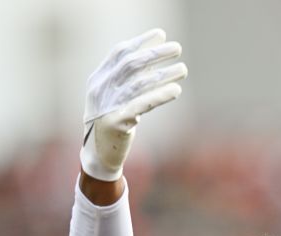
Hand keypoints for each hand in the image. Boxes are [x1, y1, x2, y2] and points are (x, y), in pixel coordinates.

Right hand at [80, 29, 187, 181]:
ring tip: (183, 70)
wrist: (98, 156)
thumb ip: (128, 80)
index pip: (119, 53)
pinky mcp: (117, 122)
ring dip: (164, 74)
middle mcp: (100, 90)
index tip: (161, 35)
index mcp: (98, 79)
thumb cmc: (111, 123)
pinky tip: (175, 91)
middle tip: (177, 48)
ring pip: (140, 84)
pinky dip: (160, 96)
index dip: (141, 42)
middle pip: (132, 65)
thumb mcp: (114, 97)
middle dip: (156, 54)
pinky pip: (142, 105)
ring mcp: (107, 106)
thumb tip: (153, 59)